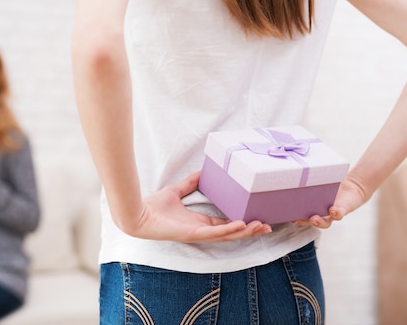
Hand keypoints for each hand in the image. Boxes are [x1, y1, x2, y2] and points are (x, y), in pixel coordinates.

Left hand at [124, 172, 271, 242]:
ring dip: (245, 231)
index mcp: (199, 223)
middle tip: (268, 226)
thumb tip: (203, 171)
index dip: (242, 223)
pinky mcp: (190, 234)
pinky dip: (228, 229)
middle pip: (232, 233)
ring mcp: (197, 234)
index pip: (226, 225)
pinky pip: (213, 233)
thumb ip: (191, 182)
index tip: (257, 218)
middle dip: (250, 230)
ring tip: (261, 226)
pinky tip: (241, 225)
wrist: (138, 212)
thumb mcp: (177, 190)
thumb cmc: (154, 205)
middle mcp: (201, 230)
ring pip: (227, 235)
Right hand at [293, 178, 369, 228]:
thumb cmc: (333, 185)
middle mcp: (321, 213)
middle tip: (296, 219)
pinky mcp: (342, 211)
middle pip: (310, 221)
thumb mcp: (320, 181)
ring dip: (319, 222)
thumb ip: (311, 178)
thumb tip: (297, 166)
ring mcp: (331, 213)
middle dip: (303, 221)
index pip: (301, 214)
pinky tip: (332, 210)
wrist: (353, 188)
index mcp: (312, 206)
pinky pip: (339, 215)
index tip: (286, 215)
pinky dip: (336, 213)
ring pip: (325, 223)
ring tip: (313, 218)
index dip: (293, 216)